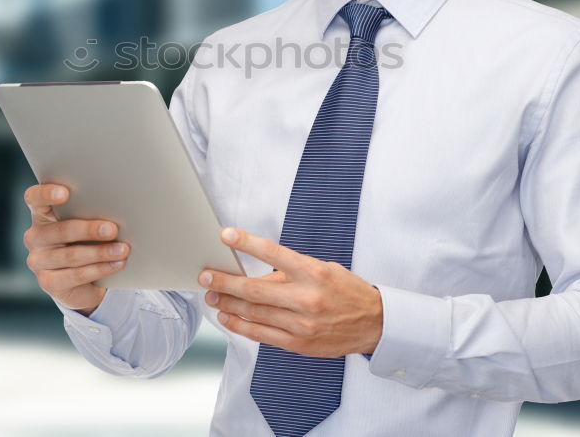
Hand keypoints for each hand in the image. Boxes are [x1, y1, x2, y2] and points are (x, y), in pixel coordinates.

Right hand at [22, 183, 127, 314]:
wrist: (86, 277)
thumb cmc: (88, 239)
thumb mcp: (87, 222)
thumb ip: (91, 212)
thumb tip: (117, 208)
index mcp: (42, 214)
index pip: (34, 198)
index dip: (46, 193)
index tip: (66, 193)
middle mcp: (35, 236)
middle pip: (60, 230)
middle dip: (89, 230)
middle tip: (113, 229)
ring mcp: (38, 261)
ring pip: (71, 255)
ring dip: (100, 252)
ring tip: (122, 250)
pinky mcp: (48, 282)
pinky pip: (76, 275)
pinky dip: (99, 269)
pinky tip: (116, 264)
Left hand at [199, 228, 382, 356]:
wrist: (374, 324)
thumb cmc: (347, 291)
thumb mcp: (323, 269)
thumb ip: (290, 272)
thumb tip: (256, 274)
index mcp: (313, 273)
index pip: (274, 253)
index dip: (247, 243)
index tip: (226, 235)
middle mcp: (306, 298)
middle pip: (255, 289)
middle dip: (225, 281)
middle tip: (205, 275)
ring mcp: (300, 324)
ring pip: (254, 313)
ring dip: (228, 303)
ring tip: (211, 294)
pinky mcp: (297, 344)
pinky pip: (261, 334)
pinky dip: (240, 325)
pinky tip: (227, 316)